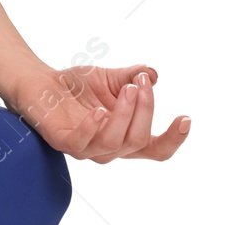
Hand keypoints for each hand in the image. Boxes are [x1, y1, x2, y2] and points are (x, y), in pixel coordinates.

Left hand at [2, 63, 190, 162]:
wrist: (39, 80)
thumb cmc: (77, 85)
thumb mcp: (110, 78)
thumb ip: (132, 78)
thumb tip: (152, 74)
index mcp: (125, 136)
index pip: (156, 149)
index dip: (173, 139)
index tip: (185, 118)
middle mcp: (109, 148)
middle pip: (139, 140)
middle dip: (146, 109)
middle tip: (141, 82)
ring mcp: (86, 148)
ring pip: (115, 142)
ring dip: (125, 114)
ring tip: (128, 89)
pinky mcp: (62, 142)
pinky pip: (81, 143)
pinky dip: (93, 127)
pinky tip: (98, 110)